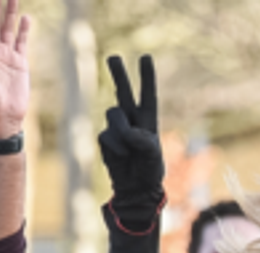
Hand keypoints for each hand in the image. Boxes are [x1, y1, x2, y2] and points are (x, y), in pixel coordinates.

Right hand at [100, 55, 165, 222]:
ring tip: (130, 149)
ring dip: (121, 129)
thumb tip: (126, 132)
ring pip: (113, 114)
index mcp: (148, 118)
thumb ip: (142, 139)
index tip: (145, 57)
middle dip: (118, 74)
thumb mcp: (153, 153)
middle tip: (113, 57)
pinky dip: (115, 146)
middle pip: (123, 91)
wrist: (135, 189)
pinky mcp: (106, 140)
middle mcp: (132, 119)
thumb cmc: (150, 170)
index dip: (146, 76)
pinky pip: (106, 134)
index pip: (147, 94)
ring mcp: (117, 128)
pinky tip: (122, 157)